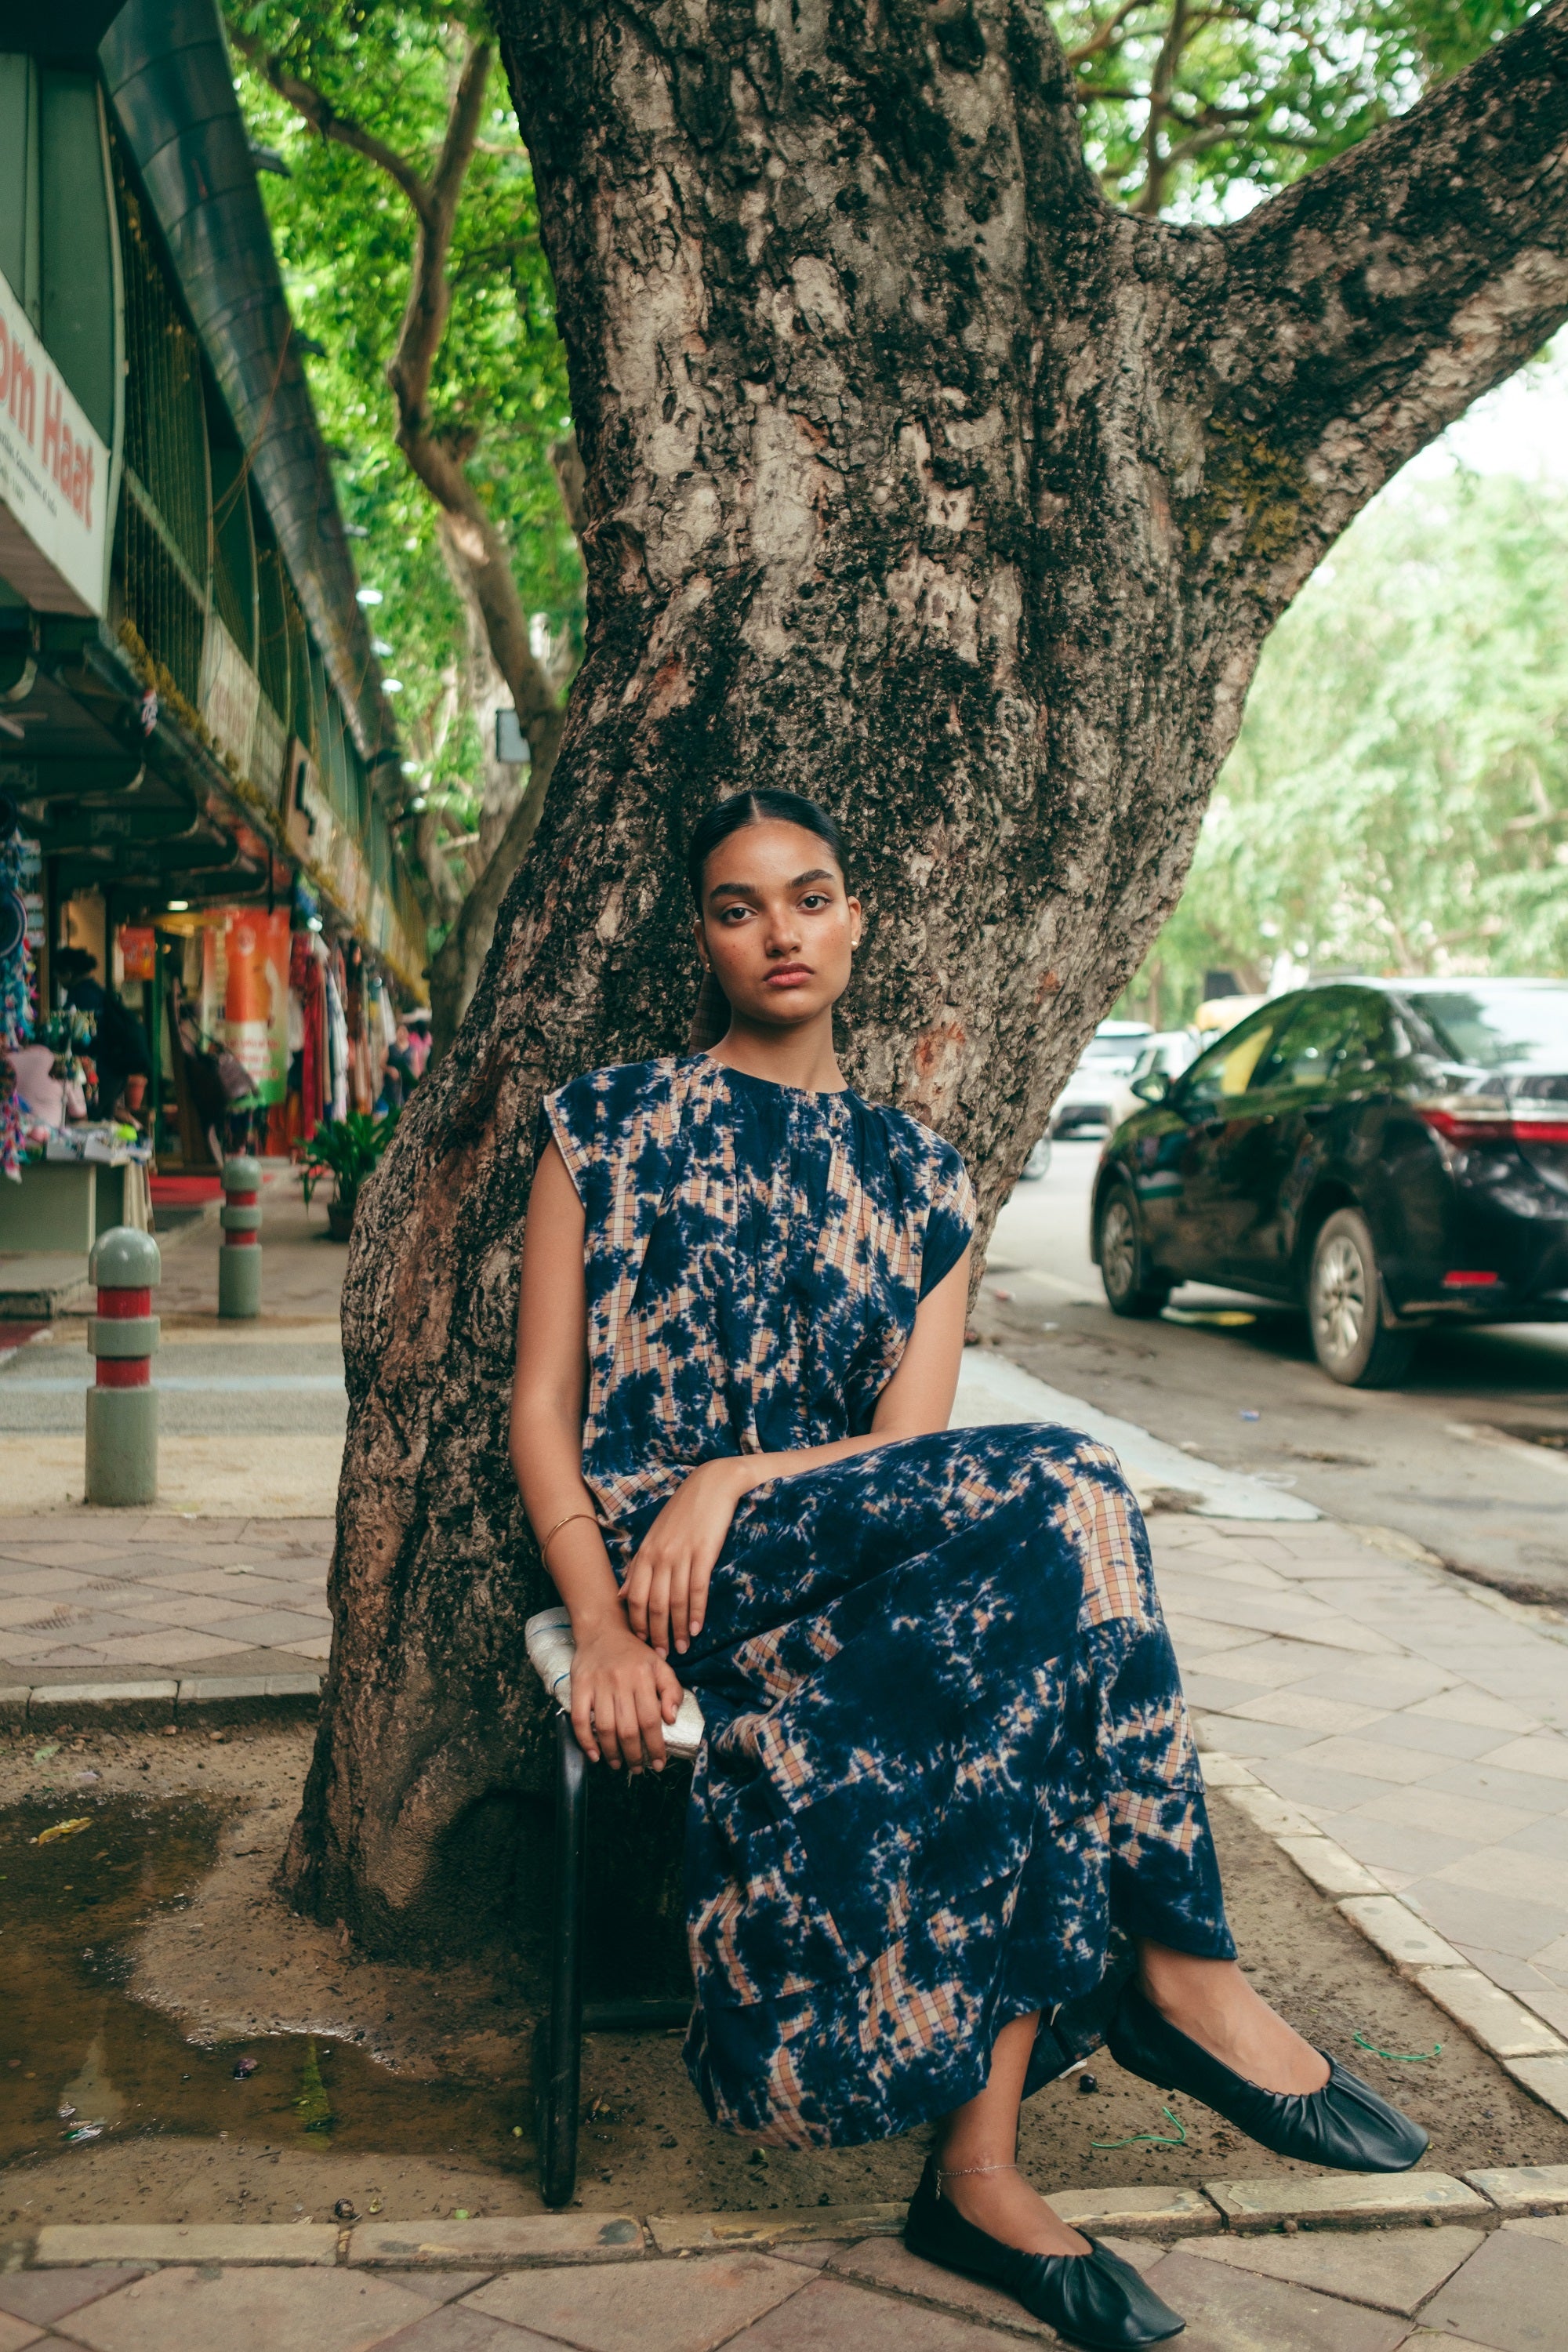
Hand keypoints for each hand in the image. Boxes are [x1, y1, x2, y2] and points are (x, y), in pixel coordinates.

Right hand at [570, 1616, 682, 1772]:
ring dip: (613, 1752)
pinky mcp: (579, 1686)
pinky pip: (580, 1719)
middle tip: (638, 1768)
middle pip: (628, 1728)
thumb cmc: (634, 1652)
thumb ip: (671, 1689)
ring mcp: (598, 1685)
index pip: (651, 1719)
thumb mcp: (660, 1664)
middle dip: (635, 1755)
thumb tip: (671, 1719)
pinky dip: (586, 1740)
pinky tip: (595, 1754)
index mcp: (643, 1676)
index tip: (659, 1763)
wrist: (602, 1629)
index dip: (655, 1746)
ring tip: (619, 1764)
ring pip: (606, 1728)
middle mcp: (621, 1681)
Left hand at [624, 1457, 745, 1655]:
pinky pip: (697, 1589)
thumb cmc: (684, 1512)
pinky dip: (695, 1612)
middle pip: (654, 1605)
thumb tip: (622, 1595)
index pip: (635, 1598)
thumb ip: (639, 1567)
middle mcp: (659, 1556)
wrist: (712, 1484)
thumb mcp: (655, 1538)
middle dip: (656, 1634)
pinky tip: (696, 1628)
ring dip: (677, 1629)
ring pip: (674, 1602)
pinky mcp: (703, 1553)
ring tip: (682, 1648)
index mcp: (646, 1553)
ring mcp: (681, 1554)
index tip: (642, 1645)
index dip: (638, 1624)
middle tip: (661, 1655)